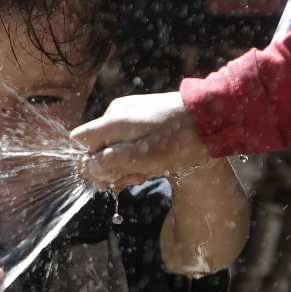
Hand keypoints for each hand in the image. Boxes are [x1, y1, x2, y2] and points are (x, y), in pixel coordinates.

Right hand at [71, 92, 211, 188]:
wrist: (212, 117)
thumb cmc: (182, 139)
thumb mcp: (149, 158)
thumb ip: (115, 162)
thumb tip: (89, 167)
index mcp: (114, 121)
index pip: (78, 139)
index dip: (84, 162)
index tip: (104, 178)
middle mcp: (116, 113)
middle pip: (94, 146)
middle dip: (109, 168)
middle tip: (133, 179)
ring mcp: (127, 112)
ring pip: (110, 144)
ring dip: (123, 164)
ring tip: (146, 173)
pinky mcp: (138, 114)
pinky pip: (124, 137)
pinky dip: (132, 153)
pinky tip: (150, 162)